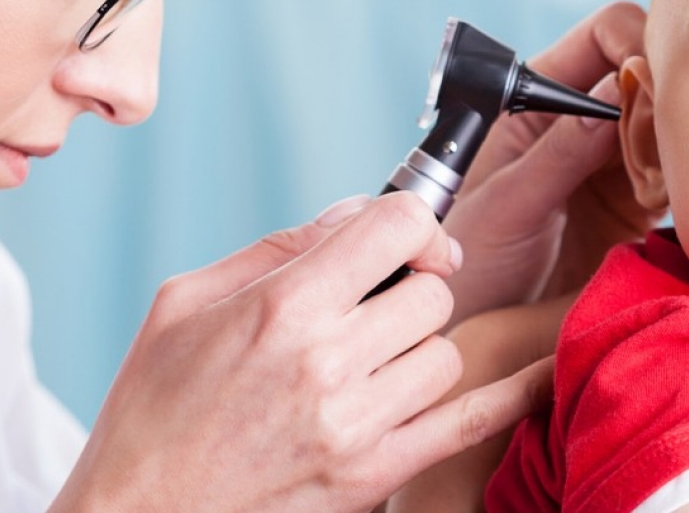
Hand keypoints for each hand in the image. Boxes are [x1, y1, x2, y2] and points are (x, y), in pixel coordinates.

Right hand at [51, 193, 551, 512]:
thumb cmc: (151, 411)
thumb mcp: (184, 303)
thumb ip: (279, 248)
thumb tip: (357, 212)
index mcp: (282, 307)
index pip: (396, 225)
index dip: (408, 220)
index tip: (400, 237)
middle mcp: (329, 361)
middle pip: (432, 291)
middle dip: (410, 288)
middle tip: (375, 306)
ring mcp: (359, 424)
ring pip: (446, 352)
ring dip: (420, 348)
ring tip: (375, 361)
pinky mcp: (376, 475)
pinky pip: (472, 421)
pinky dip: (513, 391)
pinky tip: (537, 368)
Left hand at [441, 1, 661, 325]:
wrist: (470, 326)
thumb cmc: (465, 263)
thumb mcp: (507, 205)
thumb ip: (559, 152)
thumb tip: (612, 93)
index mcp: (534, 99)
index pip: (602, 37)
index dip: (636, 46)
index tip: (655, 85)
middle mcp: (577, 121)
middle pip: (646, 75)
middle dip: (668, 97)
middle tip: (670, 142)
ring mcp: (609, 161)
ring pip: (669, 125)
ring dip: (680, 145)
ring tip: (667, 182)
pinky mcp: (633, 204)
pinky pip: (677, 176)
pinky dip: (687, 185)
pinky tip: (676, 205)